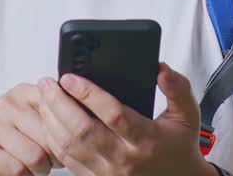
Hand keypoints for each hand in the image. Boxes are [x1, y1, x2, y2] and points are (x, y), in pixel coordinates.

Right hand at [0, 82, 63, 174]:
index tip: (72, 140)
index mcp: (22, 92)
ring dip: (42, 169)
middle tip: (54, 161)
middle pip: (51, 135)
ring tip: (37, 168)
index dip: (70, 129)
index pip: (58, 107)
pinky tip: (21, 172)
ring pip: (36, 155)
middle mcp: (7, 105)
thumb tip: (82, 122)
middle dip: (58, 155)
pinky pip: (17, 169)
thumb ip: (48, 112)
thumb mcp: (22, 114)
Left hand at [36, 61, 210, 175]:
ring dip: (52, 120)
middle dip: (60, 103)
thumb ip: (178, 88)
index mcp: (146, 139)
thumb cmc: (180, 147)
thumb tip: (160, 68)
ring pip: (70, 146)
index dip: (88, 94)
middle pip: (82, 130)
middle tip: (48, 83)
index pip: (113, 114)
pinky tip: (49, 121)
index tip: (70, 77)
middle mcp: (124, 159)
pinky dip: (54, 139)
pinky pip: (68, 160)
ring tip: (44, 97)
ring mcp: (108, 173)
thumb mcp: (187, 115)